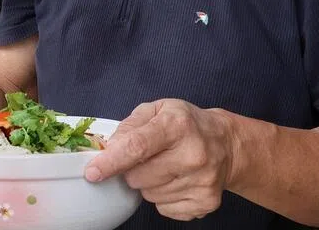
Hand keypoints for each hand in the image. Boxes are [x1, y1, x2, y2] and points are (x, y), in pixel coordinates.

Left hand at [84, 99, 238, 221]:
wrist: (225, 143)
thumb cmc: (185, 124)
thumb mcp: (157, 110)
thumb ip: (128, 127)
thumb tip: (108, 150)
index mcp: (177, 125)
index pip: (137, 147)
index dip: (111, 162)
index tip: (93, 172)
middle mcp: (193, 153)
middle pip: (138, 176)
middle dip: (133, 170)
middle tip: (149, 157)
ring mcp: (202, 181)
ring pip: (150, 195)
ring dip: (149, 184)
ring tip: (167, 166)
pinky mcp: (206, 201)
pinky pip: (164, 208)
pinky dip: (164, 197)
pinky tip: (177, 180)